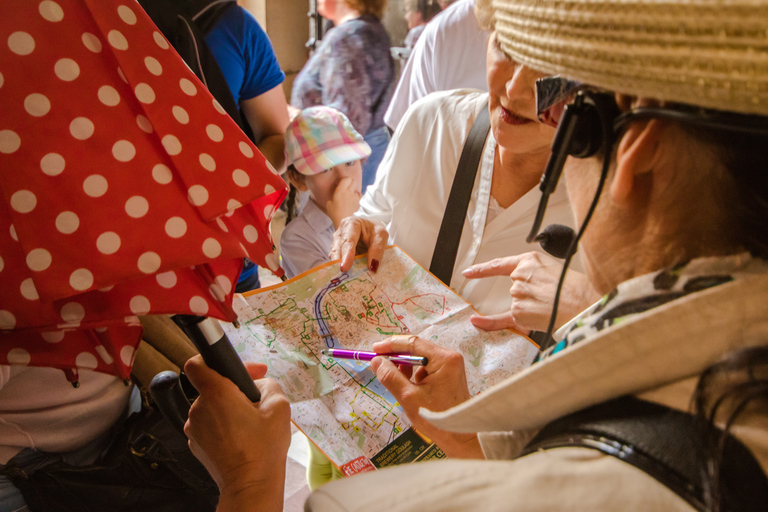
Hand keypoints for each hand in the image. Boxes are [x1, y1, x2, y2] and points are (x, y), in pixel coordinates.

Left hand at [183, 355, 290, 511]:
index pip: (197, 364)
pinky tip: (240, 436)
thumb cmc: (263, 449)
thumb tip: (260, 384)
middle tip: (255, 400)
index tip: (234, 368)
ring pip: (211, 406)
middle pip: (211, 386)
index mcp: (216, 394)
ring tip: (250, 422)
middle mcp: (199, 409)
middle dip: (233, 389)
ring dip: (228, 408)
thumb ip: (269, 385)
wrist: (250, 485)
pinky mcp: (195, 443)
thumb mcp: (279, 406)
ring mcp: (194, 428)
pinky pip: (208, 424)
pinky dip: (222, 425)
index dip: (213, 360)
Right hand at [326, 177, 361, 228]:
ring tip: (350, 197)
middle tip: (346, 188)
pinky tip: (354, 202)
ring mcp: (356, 197)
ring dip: (354, 192)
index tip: (341, 184)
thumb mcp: (329, 204)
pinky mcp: (360, 202)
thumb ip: (333, 196)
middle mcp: (350, 192)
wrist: (345, 222)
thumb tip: (336, 194)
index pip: (346, 179)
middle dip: (350, 183)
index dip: (344, 180)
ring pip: (356, 190)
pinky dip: (357, 198)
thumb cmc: (335, 213)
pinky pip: (360, 196)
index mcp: (341, 190)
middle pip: (353, 181)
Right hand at [329, 216, 388, 272]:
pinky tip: (346, 278)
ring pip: (335, 258)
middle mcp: (340, 234)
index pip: (348, 240)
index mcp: (351, 224)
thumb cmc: (373, 229)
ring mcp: (336, 244)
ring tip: (344, 279)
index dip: (346, 255)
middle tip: (342, 276)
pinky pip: (338, 262)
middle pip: (337, 250)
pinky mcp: (337, 253)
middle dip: (339, 263)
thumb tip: (372, 267)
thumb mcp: (381, 235)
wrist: (366, 227)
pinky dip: (343, 270)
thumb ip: (377, 249)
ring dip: (340, 268)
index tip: (345, 267)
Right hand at [371, 335, 482, 458]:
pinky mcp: (449, 373)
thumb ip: (391, 377)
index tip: (374, 349)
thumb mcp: (408, 398)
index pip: (413, 343)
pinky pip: (426, 366)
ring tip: (396, 380)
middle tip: (379, 363)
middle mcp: (450, 357)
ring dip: (405, 365)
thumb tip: (376, 361)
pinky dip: (415, 373)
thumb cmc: (436, 418)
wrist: (459, 437)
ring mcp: (451, 365)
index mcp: (444, 359)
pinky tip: (410, 387)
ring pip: (421, 357)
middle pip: (417, 348)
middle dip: (397, 356)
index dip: (392, 345)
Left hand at [462, 251, 599, 333]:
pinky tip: (476, 321)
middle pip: (516, 289)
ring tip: (553, 307)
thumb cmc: (576, 289)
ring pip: (518, 305)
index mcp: (529, 260)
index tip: (469, 272)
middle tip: (554, 299)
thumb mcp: (554, 268)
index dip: (482, 269)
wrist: (584, 304)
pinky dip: (487, 322)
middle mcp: (520, 276)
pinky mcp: (519, 312)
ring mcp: (517, 294)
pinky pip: (500, 319)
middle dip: (532, 297)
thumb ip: (536, 276)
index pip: (500, 264)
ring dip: (532, 309)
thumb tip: (531, 292)